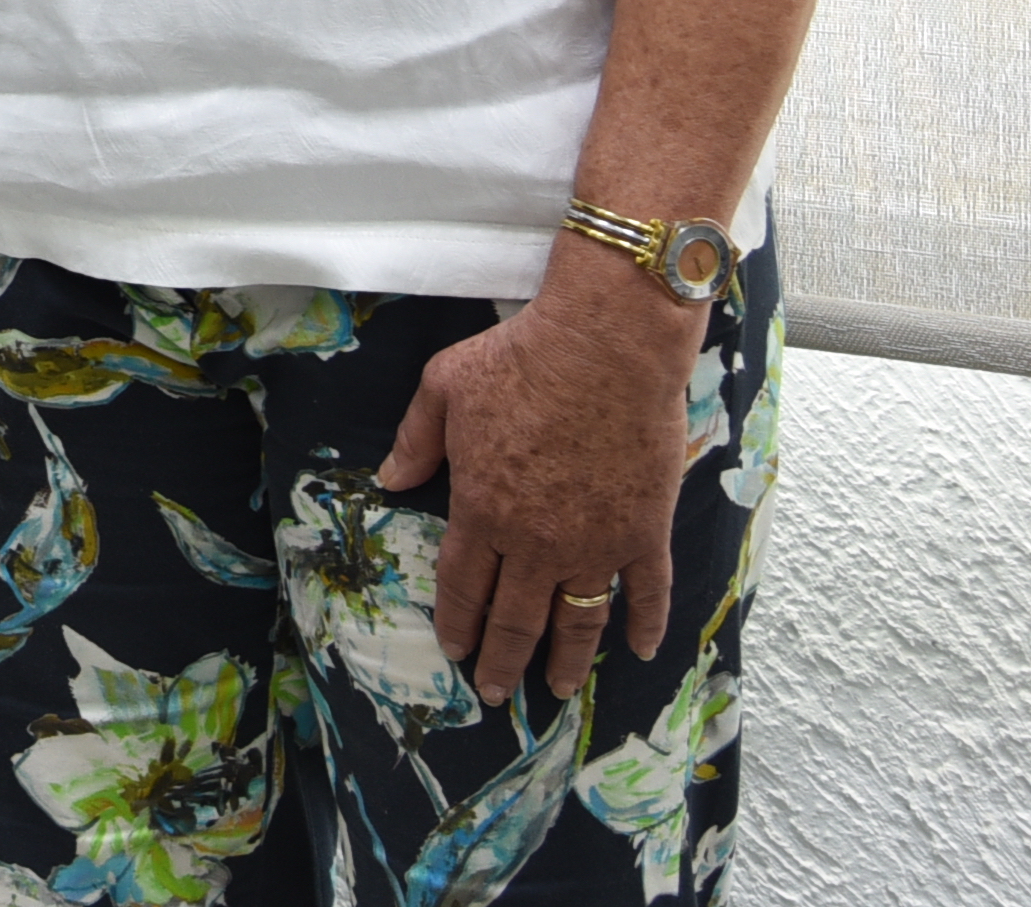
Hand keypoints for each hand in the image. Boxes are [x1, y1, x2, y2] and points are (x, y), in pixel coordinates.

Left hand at [377, 261, 703, 702]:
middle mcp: (537, 542)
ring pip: (578, 620)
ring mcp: (596, 543)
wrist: (605, 348)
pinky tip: (642, 650)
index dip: (458, 623)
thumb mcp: (443, 388)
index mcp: (482, 511)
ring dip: (566, 661)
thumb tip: (391, 480)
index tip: (455, 652)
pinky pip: (648, 593)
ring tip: (557, 690)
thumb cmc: (519, 360)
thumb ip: (416, 440)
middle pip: (516, 618)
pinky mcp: (645, 532)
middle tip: (495, 691)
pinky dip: (646, 625)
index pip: (465, 586)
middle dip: (502, 660)